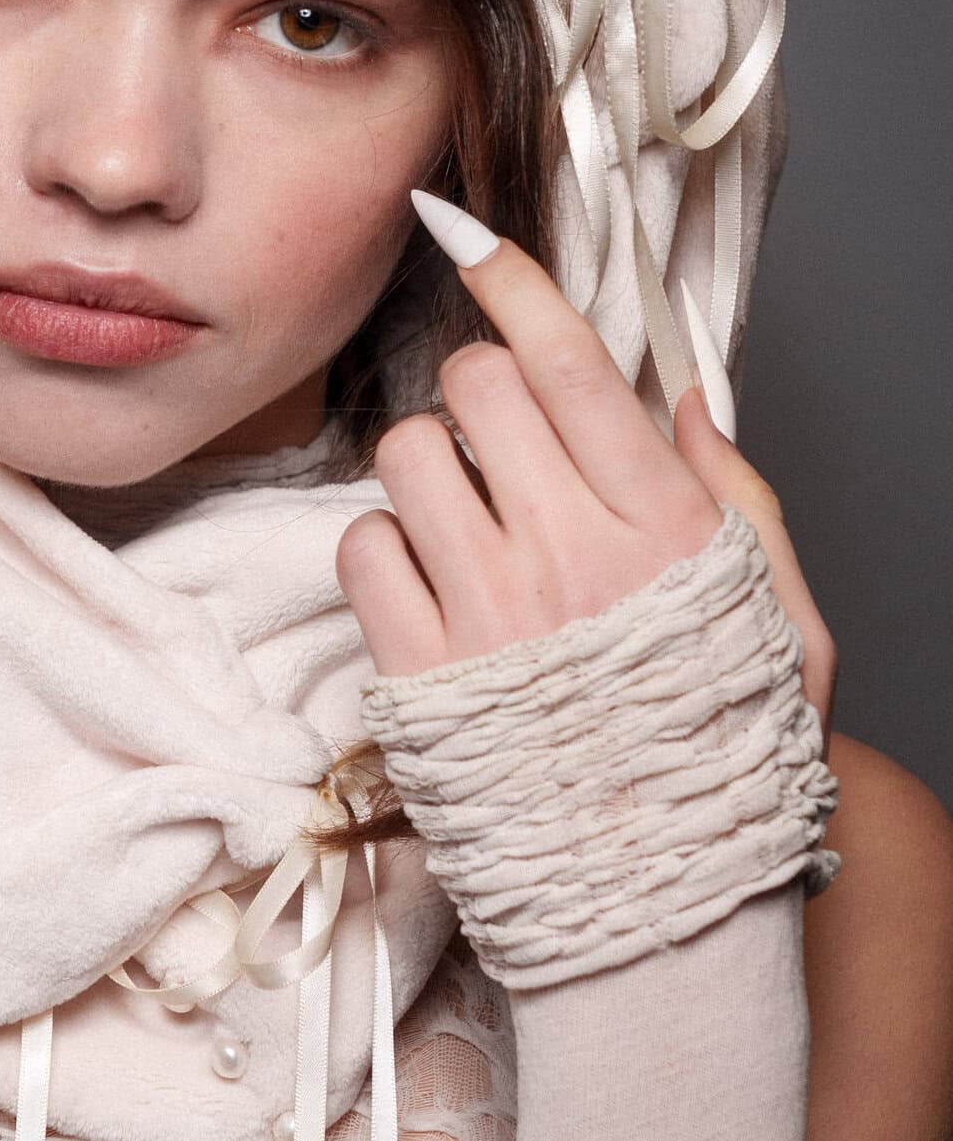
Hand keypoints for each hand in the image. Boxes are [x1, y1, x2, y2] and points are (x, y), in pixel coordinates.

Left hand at [336, 209, 836, 745]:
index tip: (462, 230)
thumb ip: (736, 495)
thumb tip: (685, 396)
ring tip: (468, 530)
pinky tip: (429, 592)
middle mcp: (570, 556)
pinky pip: (359, 549)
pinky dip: (383, 553)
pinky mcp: (416, 673)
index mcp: (665, 529)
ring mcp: (484, 614)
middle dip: (480, 394)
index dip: (508, 280)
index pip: (570, 364)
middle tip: (506, 449)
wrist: (660, 911)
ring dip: (428, 472)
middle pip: (473, 388)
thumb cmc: (727, 759)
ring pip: (406, 456)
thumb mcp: (780, 620)